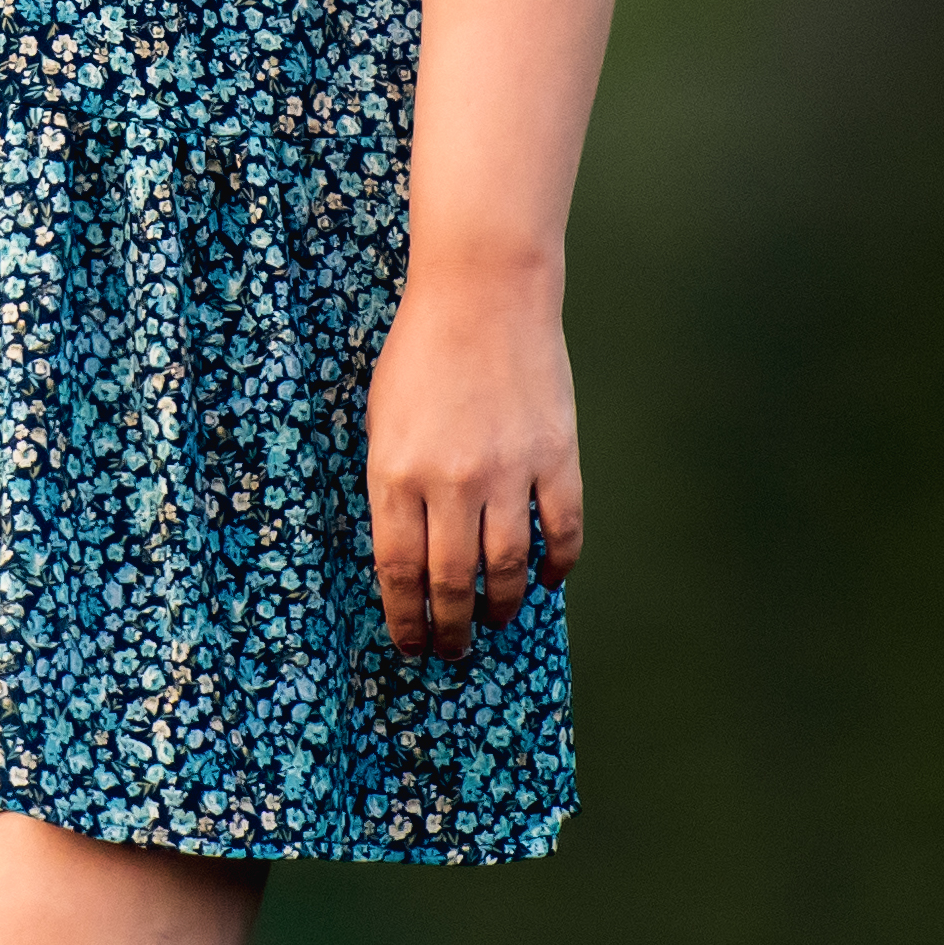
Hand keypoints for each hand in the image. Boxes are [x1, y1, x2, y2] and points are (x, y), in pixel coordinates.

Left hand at [363, 266, 582, 655]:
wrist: (484, 292)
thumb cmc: (422, 353)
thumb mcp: (381, 422)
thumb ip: (392, 488)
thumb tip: (408, 556)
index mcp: (396, 473)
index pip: (399, 571)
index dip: (405, 619)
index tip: (410, 644)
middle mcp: (451, 482)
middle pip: (452, 583)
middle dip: (450, 629)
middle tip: (453, 651)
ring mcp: (509, 471)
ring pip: (508, 569)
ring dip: (500, 607)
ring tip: (494, 621)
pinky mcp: (556, 457)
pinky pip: (562, 530)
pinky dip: (557, 565)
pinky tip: (548, 580)